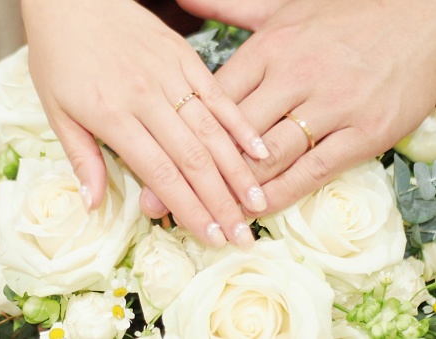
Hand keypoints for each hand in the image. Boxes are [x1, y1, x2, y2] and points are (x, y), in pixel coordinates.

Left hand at [21, 0, 268, 246]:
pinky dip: (240, 124)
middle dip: (220, 202)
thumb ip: (81, 159)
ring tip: (257, 201)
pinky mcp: (184, 58)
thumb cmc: (59, 55)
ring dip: (237, 170)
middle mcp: (148, 99)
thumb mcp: (56, 110)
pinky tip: (258, 149)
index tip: (209, 236)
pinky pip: (218, 94)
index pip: (160, 173)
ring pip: (212, 131)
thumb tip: (93, 205)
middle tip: (242, 233)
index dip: (188, 209)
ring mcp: (171, 76)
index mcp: (113, 116)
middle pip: (193, 160)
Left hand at [141, 0, 435, 217]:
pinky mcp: (363, 132)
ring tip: (199, 217)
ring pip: (267, 157)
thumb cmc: (346, 13)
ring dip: (231, 192)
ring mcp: (330, 106)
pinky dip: (281, 195)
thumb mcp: (282, 6)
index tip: (150, 159)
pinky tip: (255, 212)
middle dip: (192, 172)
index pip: (212, 99)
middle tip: (157, 203)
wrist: (422, 15)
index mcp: (269, 48)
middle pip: (230, 135)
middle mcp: (294, 76)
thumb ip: (228, 5)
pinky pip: (312, 170)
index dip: (179, 133)